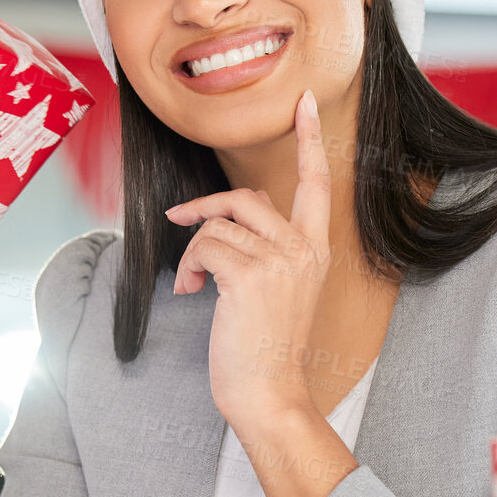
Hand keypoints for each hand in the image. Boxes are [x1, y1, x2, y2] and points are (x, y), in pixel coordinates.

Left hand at [166, 88, 330, 433]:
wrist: (269, 394)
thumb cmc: (265, 349)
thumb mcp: (277, 290)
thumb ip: (266, 247)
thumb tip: (229, 217)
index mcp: (316, 251)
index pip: (317, 183)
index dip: (310, 140)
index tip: (305, 102)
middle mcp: (304, 250)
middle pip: (247, 195)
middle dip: (204, 207)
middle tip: (179, 220)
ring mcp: (280, 261)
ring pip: (219, 223)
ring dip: (192, 250)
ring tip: (191, 283)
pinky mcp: (251, 276)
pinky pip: (205, 246)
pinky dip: (187, 267)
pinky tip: (190, 292)